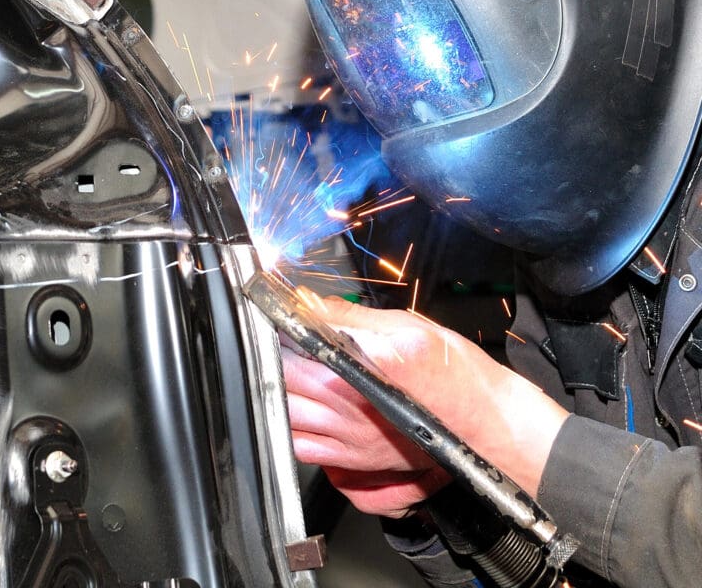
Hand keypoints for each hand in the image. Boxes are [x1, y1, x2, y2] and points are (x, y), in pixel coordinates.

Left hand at [282, 295, 568, 518]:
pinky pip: (300, 447)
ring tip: (280, 365)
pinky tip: (292, 406)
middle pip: (282, 377)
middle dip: (272, 353)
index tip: (273, 309)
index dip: (279, 322)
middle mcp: (347, 408)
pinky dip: (286, 425)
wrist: (488, 424)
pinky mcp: (353, 459)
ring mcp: (347, 439)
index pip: (297, 341)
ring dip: (275, 387)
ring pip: (283, 412)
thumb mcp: (408, 327)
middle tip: (274, 335)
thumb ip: (352, 317)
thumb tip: (312, 303)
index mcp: (358, 370)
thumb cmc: (457, 376)